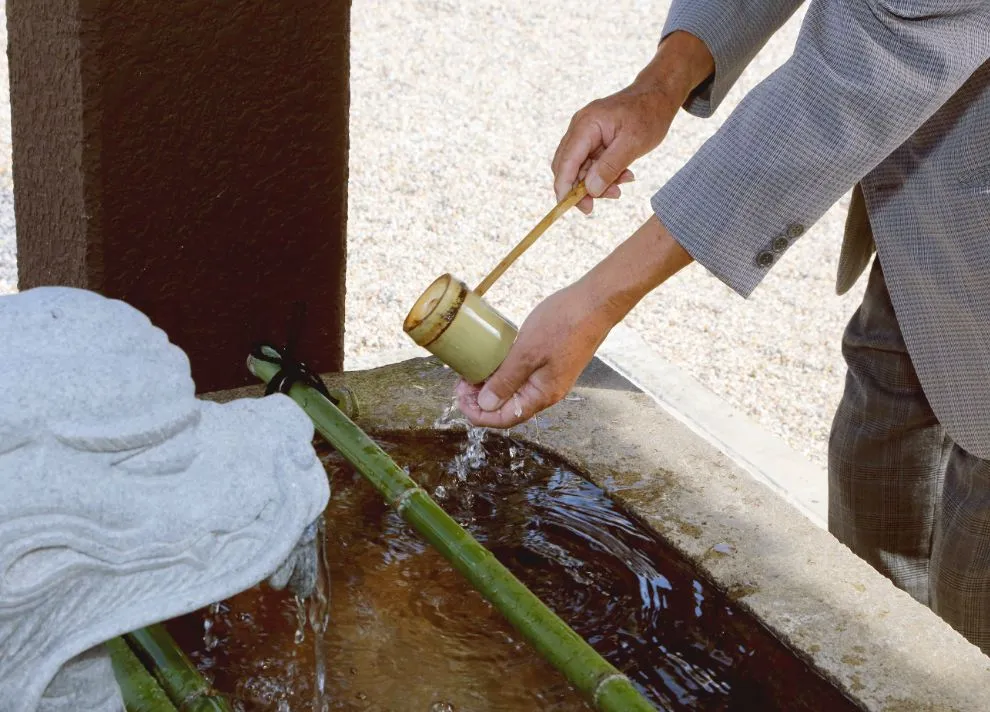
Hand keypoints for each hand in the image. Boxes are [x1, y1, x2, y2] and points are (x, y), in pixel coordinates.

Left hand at [456, 283, 614, 428]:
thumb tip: (485, 405)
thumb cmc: (564, 323)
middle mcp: (547, 391)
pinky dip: (505, 373)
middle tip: (461, 382)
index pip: (504, 419)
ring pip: (515, 392)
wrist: (596, 302)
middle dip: (481, 400)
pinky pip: (523, 377)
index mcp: (542, 395)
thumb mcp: (527, 352)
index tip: (459, 397)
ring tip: (473, 372)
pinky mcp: (551, 363)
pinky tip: (494, 360)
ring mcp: (550, 377)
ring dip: (492, 385)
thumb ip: (506, 380)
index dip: (478, 413)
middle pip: (508, 408)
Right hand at [552, 31, 714, 213]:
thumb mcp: (633, 143)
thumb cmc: (649, 114)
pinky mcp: (593, 139)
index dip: (565, 188)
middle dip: (580, 189)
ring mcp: (585, 133)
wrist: (658, 94)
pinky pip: (591, 163)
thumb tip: (590, 190)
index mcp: (586, 125)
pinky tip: (623, 176)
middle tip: (599, 204)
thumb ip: (610, 167)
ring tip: (621, 187)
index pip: (566, 162)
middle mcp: (579, 128)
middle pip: (567, 167)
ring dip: (596, 183)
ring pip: (579, 168)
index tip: (575, 208)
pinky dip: (603, 174)